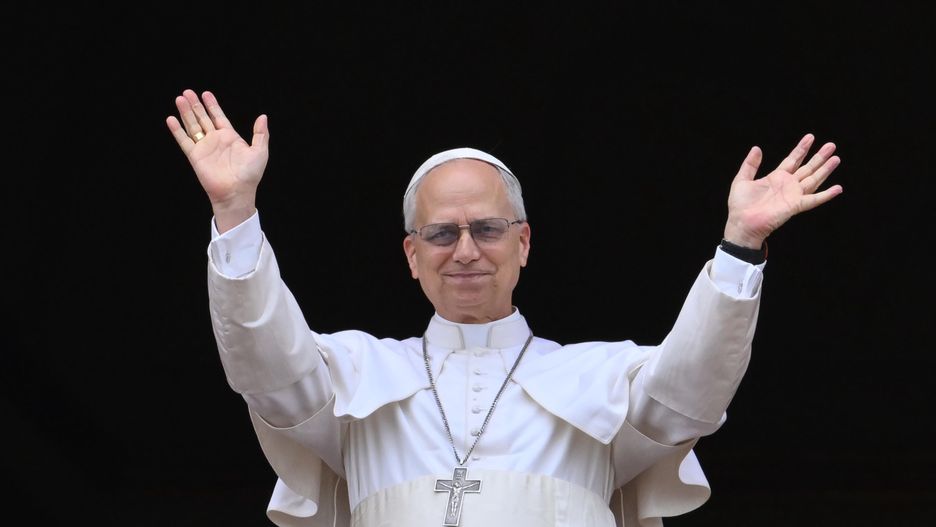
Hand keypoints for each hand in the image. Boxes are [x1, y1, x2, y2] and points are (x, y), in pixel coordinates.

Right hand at [166, 89, 268, 231]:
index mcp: (230, 137)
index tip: (206, 93)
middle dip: (195, 105)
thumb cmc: (250, 175)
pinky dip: (177, 130)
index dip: (212, 105)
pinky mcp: (195, 156)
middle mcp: (216, 140)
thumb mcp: (260, 151)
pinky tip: (171, 119)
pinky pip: (184, 140)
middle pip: (203, 118)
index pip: (219, 117)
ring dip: (186, 113)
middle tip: (188, 92)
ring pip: (193, 126)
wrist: (236, 192)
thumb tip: (263, 116)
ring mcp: (204, 148)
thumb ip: (261, 133)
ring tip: (179, 98)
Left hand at [723, 133, 842, 247]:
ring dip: (825, 170)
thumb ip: (750, 164)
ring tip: (836, 158)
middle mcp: (788, 185)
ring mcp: (793, 195)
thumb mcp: (742, 179)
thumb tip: (756, 148)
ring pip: (814, 179)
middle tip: (831, 145)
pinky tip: (838, 188)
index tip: (810, 137)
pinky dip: (826, 195)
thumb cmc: (740, 205)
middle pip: (807, 168)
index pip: (792, 160)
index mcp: (776, 178)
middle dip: (819, 157)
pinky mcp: (795, 205)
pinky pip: (814, 199)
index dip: (801, 149)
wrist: (742, 223)